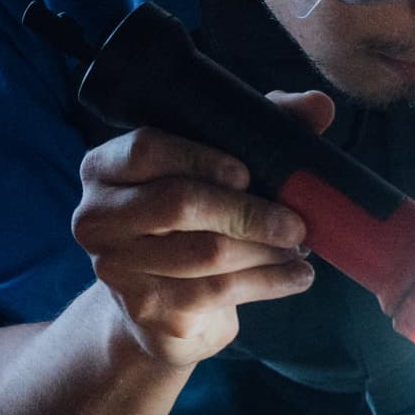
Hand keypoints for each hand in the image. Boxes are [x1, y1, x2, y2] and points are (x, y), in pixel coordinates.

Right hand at [70, 94, 335, 368]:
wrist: (163, 306)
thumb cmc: (191, 222)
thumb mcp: (215, 168)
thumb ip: (258, 129)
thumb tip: (318, 105)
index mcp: (104, 168)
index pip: (146, 149)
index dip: (200, 157)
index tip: (248, 172)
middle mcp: (97, 217)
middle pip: (178, 204)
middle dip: (248, 212)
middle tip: (296, 223)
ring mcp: (115, 267)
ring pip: (204, 254)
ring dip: (265, 251)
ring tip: (301, 248)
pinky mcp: (144, 309)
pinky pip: (215, 293)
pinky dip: (267, 283)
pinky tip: (296, 276)